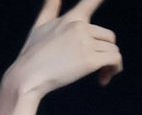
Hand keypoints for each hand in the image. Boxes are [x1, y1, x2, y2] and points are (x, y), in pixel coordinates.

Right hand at [5, 0, 122, 97]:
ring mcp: (85, 43)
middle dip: (106, 52)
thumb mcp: (39, 25)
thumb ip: (50, 6)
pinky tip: (104, 79)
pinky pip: (115, 60)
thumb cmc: (31, 54)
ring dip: (110, 65)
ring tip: (100, 76)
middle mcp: (81, 27)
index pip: (92, 1)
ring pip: (113, 50)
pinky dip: (114, 69)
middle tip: (99, 68)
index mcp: (72, 18)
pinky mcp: (89, 61)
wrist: (26, 78)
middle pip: (109, 37)